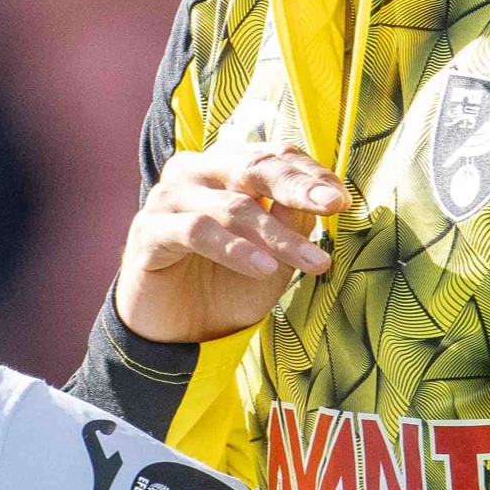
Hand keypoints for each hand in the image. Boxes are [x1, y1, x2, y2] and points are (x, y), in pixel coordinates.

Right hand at [112, 147, 353, 345]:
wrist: (178, 333)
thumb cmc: (228, 285)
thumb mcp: (273, 256)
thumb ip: (292, 222)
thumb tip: (323, 194)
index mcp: (225, 168)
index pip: (272, 155)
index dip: (309, 173)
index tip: (341, 199)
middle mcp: (194, 172)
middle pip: (252, 167)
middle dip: (298, 187)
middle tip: (332, 206)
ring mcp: (167, 197)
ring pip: (231, 206)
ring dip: (276, 235)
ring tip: (312, 262)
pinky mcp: (147, 230)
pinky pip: (196, 232)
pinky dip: (235, 250)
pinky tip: (263, 268)